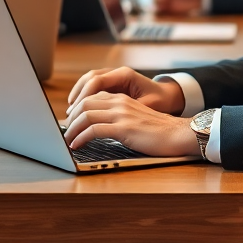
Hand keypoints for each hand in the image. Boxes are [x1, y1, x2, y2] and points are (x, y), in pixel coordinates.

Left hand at [65, 92, 199, 156]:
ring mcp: (121, 114)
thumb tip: (100, 128)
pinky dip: (81, 137)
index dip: (77, 109)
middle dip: (70, 118)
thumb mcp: (136, 119)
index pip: (92, 97)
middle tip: (64, 132)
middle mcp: (120, 102)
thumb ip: (120, 118)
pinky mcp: (124, 128)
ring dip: (71, 129)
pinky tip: (76, 146)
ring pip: (86, 115)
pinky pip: (94, 129)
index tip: (70, 122)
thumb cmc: (158, 132)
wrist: (178, 134)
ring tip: (66, 141)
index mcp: (123, 98)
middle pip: (84, 103)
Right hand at [67, 66, 185, 114]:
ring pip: (89, 80)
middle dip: (78, 94)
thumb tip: (109, 119)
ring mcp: (114, 77)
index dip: (84, 95)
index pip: (97, 80)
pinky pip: (94, 86)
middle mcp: (118, 73)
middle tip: (70, 112)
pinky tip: (79, 108)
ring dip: (78, 94)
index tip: (77, 109)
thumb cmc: (159, 101)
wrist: (168, 96)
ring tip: (70, 110)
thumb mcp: (145, 107)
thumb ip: (127, 110)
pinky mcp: (113, 84)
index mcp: (125, 75)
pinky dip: (84, 95)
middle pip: (90, 78)